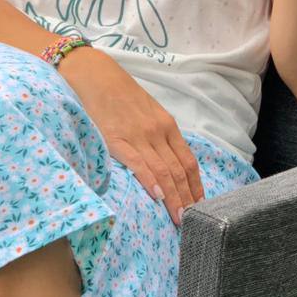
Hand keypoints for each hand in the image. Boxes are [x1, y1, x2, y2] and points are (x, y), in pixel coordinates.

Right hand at [56, 47, 204, 227]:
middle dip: (187, 198)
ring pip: (163, 171)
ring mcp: (139, 135)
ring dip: (173, 197)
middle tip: (194, 220)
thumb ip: (158, 135)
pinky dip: (150, 180)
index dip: (196, 185)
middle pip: (179, 170)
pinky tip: (157, 195)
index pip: (188, 161)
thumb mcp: (147, 112)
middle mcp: (158, 131)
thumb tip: (166, 163)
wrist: (96, 75)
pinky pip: (138, 163)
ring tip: (179, 217)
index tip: (200, 205)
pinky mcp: (117, 139)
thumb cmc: (120, 95)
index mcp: (167, 125)